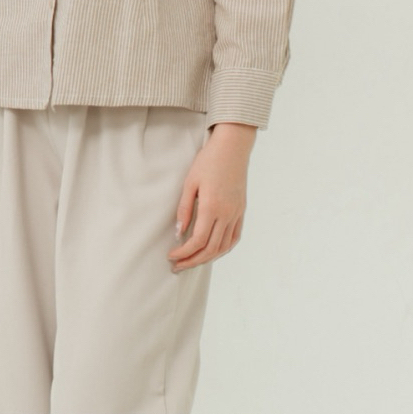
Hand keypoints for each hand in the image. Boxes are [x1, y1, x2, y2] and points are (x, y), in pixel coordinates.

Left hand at [167, 122, 255, 272]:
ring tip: (192, 261)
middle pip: (210, 249)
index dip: (183, 253)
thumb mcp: (191, 182)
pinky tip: (213, 251)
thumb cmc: (209, 160)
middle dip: (192, 261)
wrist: (233, 146)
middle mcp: (227, 214)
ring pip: (224, 247)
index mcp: (212, 207)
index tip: (171, 256)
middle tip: (177, 266)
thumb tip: (179, 232)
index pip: (198, 241)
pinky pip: (234, 237)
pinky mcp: (242, 210)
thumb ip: (184, 209)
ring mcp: (236, 213)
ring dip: (207, 258)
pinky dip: (224, 249)